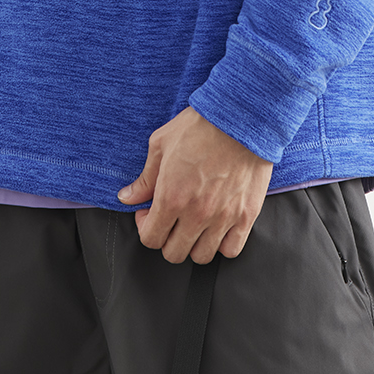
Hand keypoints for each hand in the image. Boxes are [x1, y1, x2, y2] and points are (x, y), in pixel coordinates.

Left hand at [117, 106, 273, 264]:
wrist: (241, 117)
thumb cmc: (201, 126)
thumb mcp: (161, 144)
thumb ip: (144, 178)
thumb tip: (128, 197)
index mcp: (171, 197)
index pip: (150, 239)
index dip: (145, 228)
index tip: (149, 213)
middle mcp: (196, 214)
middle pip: (174, 253)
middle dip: (166, 237)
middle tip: (170, 218)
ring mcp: (223, 218)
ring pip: (201, 256)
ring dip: (193, 243)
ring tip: (193, 223)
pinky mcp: (246, 216)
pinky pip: (231, 250)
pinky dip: (222, 244)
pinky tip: (217, 226)